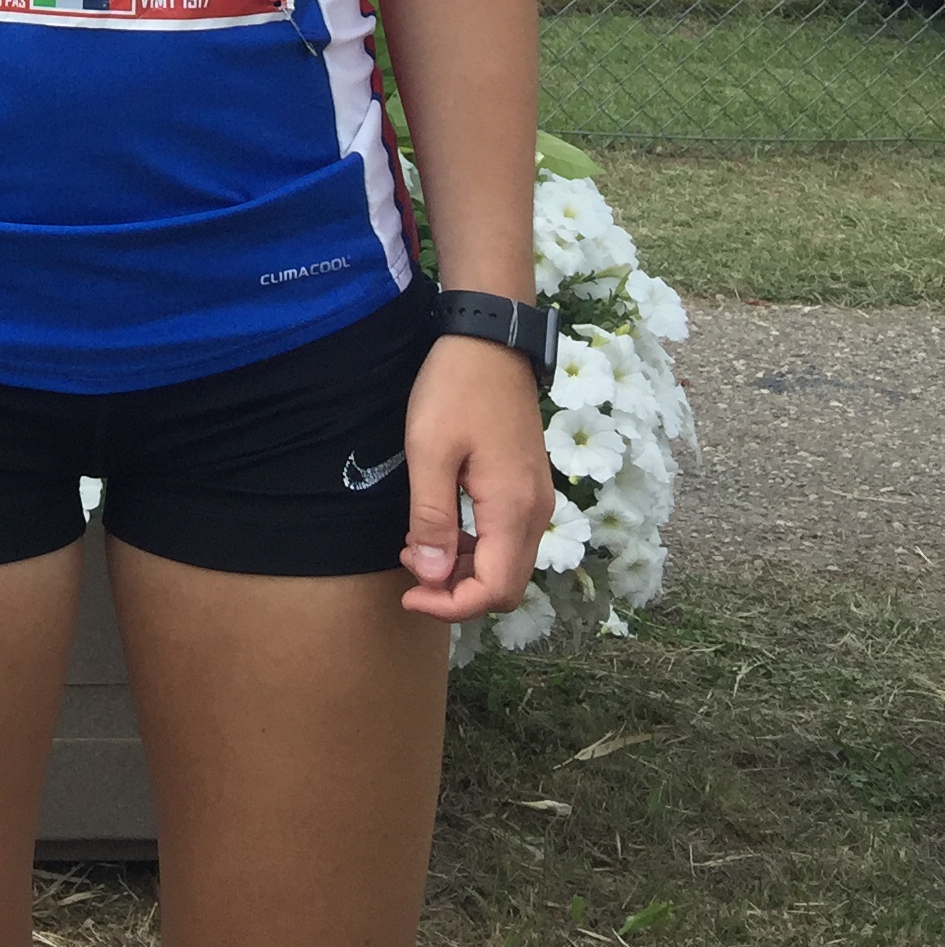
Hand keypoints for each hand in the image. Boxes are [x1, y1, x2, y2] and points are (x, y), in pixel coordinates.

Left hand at [396, 335, 552, 622]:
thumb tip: (431, 576)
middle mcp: (536, 512)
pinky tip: (440, 523)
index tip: (409, 595)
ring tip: (416, 543)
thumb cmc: (455, 389)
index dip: (451, 606)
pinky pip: (507, 536)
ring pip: (506, 562)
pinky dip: (475, 544)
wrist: (490, 340)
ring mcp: (536, 498)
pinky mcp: (528, 484)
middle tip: (409, 565)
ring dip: (463, 567)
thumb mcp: (429, 452)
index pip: (494, 591)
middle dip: (456, 590)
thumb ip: (431, 518)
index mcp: (514, 510)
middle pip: (505, 585)